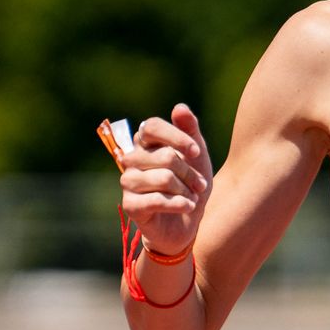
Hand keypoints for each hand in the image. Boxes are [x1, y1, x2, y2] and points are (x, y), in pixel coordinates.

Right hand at [118, 104, 212, 256]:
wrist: (186, 222)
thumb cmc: (190, 184)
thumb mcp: (197, 156)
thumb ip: (190, 130)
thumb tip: (179, 107)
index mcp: (145, 143)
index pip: (151, 126)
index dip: (176, 137)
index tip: (196, 151)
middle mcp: (131, 159)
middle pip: (165, 156)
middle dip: (190, 172)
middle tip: (200, 184)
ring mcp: (128, 182)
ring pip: (163, 178)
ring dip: (185, 190)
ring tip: (192, 197)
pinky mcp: (130, 205)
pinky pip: (157, 200)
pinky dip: (179, 204)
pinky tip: (187, 206)